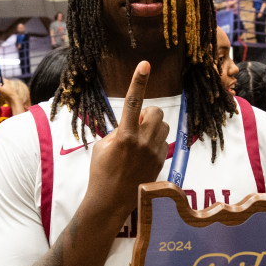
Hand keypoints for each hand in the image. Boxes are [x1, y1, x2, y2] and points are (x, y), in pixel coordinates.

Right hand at [85, 62, 169, 222]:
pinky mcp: (161, 162)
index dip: (138, 81)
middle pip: (156, 112)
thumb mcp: (103, 146)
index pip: (132, 102)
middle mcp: (142, 142)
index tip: (145, 64)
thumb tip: (133, 124)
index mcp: (124, 135)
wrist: (110, 201)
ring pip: (163, 126)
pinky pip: (164, 142)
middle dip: (148, 113)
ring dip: (153, 127)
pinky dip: (155, 142)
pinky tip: (142, 156)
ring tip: (139, 142)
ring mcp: (154, 153)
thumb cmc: (101, 172)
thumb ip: (119, 131)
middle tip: (135, 125)